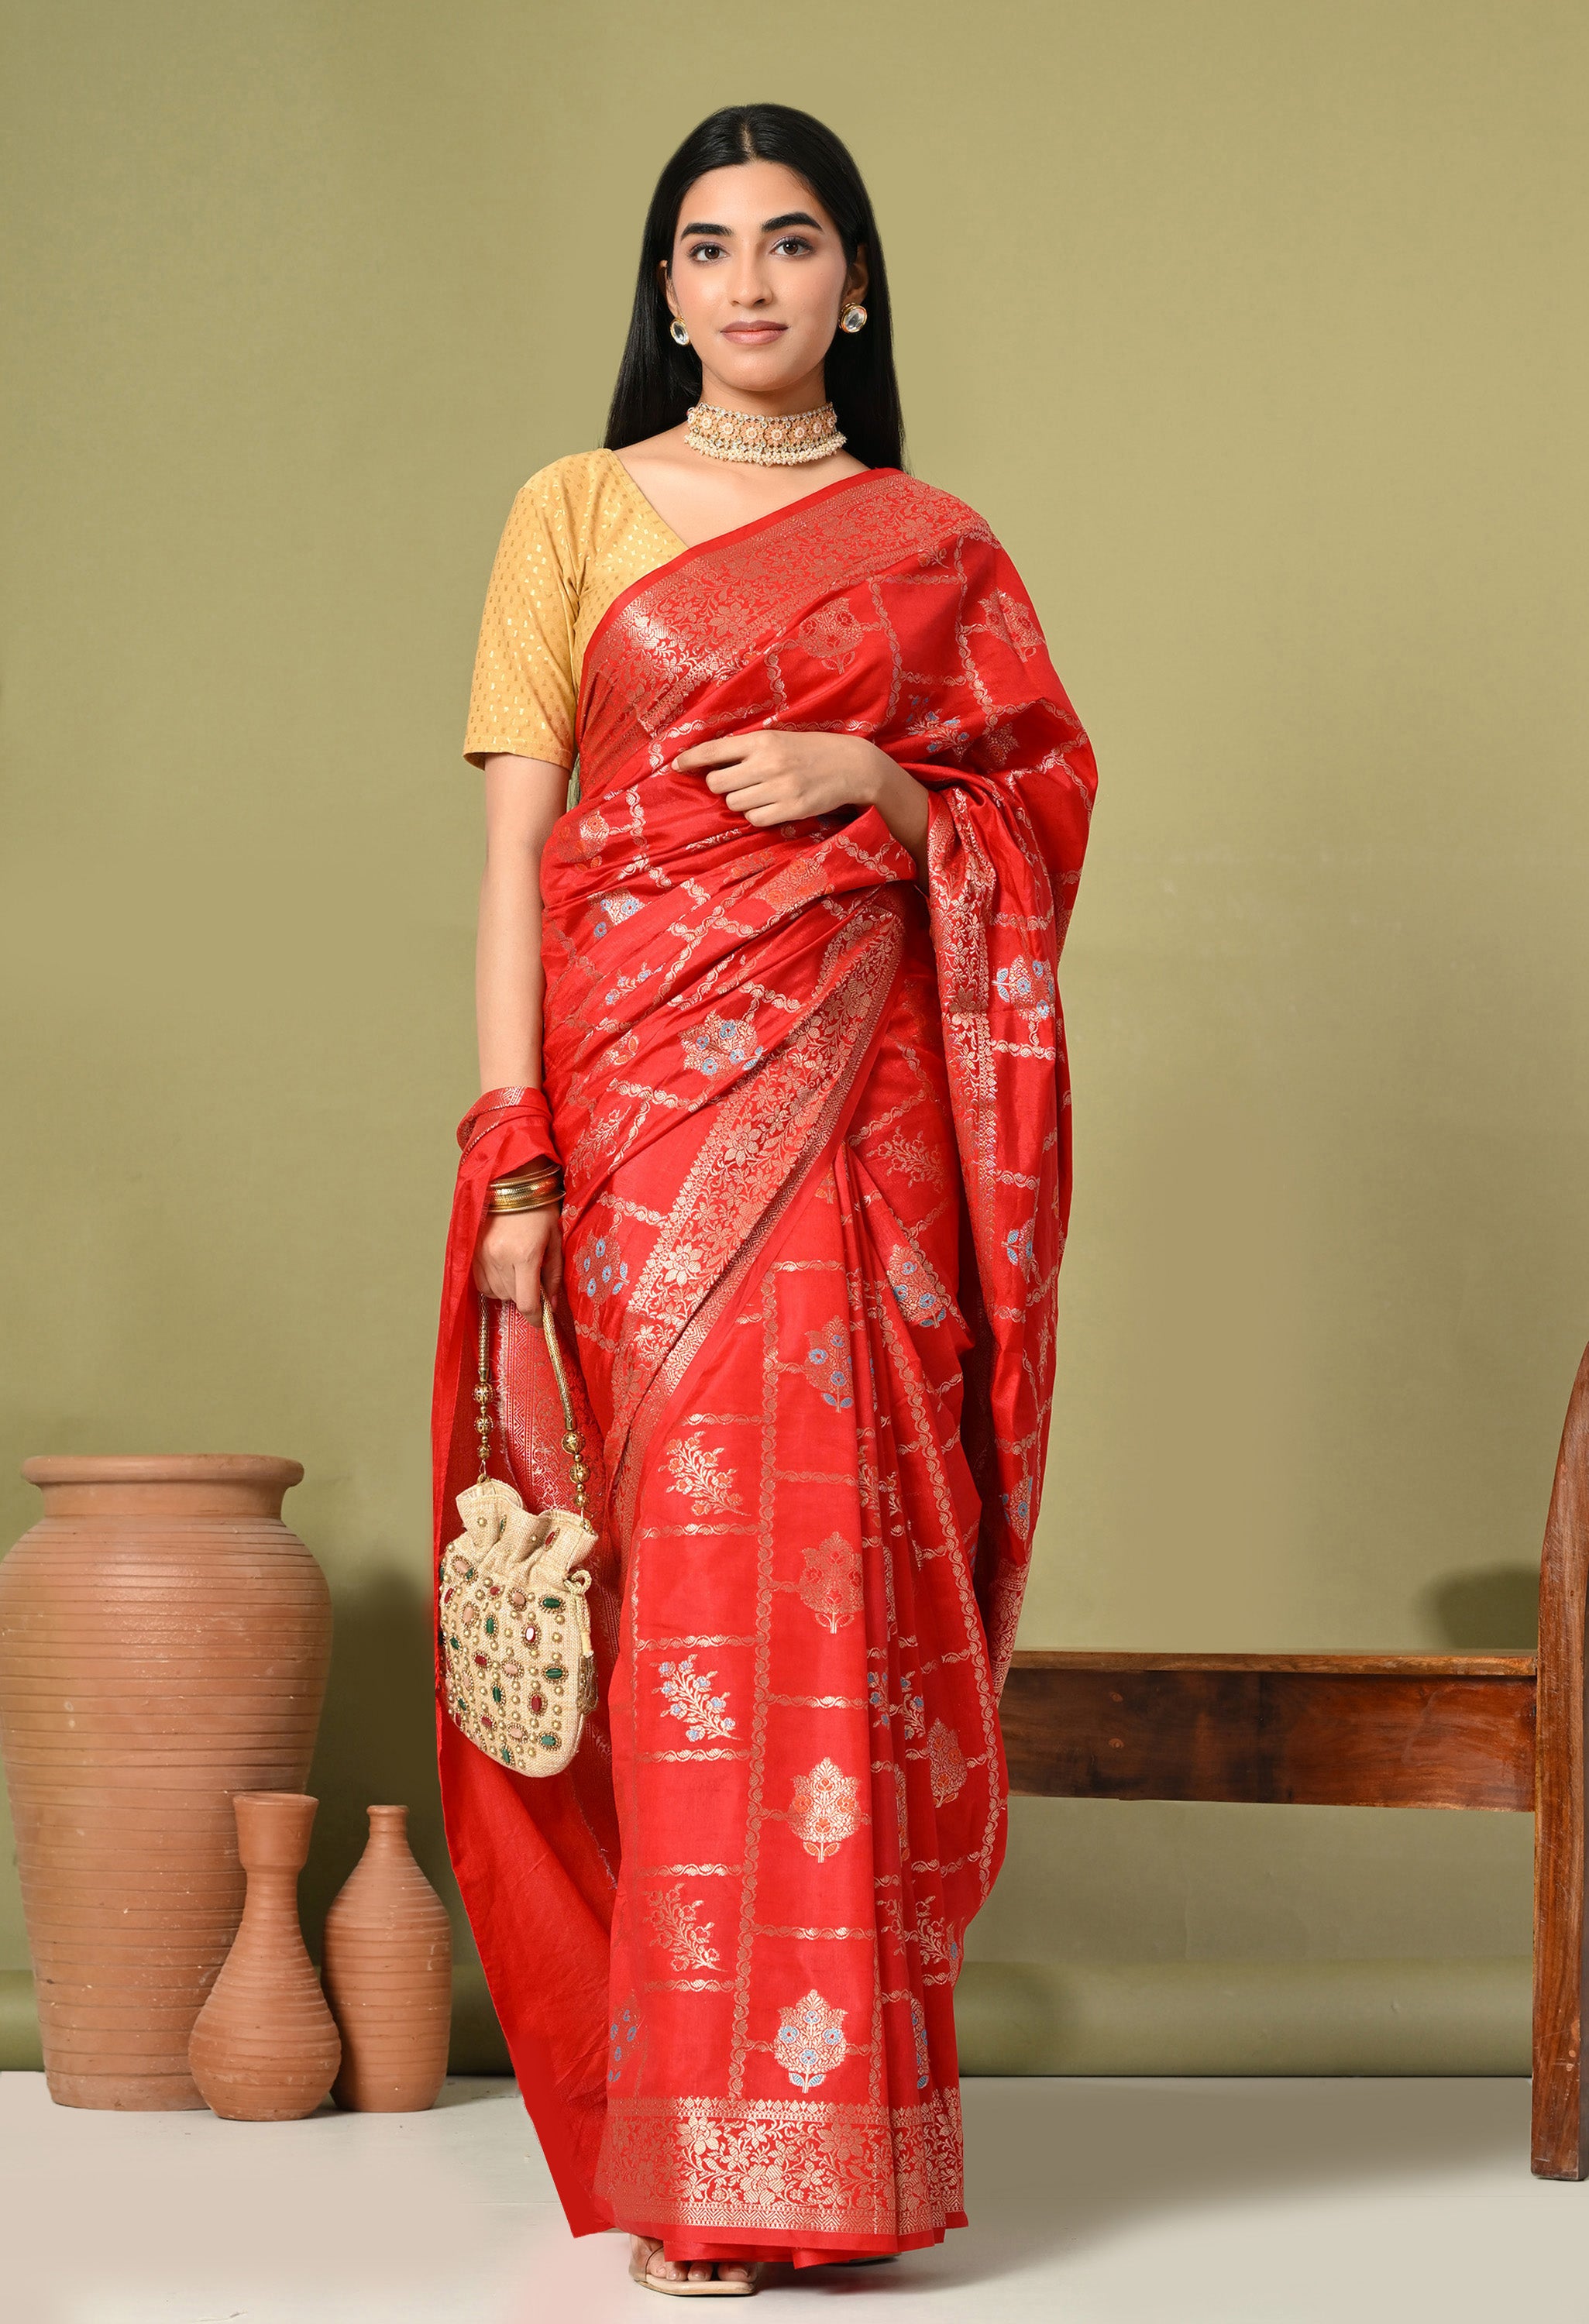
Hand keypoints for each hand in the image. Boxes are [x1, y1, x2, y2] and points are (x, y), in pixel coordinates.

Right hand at [473, 1207, 562, 1322]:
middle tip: (534, 1281)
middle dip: (525, 1297)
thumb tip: (552, 1303)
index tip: (540, 1321)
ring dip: (509, 1291)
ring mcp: (483, 1255)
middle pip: (511, 1299)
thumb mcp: (555, 1239)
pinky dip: (494, 1284)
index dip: (535, 1318)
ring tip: (519, 1272)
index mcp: (525, 1254)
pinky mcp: (472, 1252)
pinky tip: (504, 1271)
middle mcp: (500, 1257)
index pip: (526, 1302)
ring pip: (496, 1293)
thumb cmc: (539, 1209)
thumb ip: (554, 1274)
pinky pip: (481, 1284)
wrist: (511, 1183)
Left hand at [672, 729, 928, 876]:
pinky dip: (759, 816)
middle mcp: (767, 763)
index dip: (690, 760)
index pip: (714, 750)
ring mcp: (779, 787)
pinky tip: (773, 806)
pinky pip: (755, 820)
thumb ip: (746, 749)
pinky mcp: (791, 809)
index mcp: (762, 740)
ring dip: (741, 803)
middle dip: (723, 786)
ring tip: (760, 794)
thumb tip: (707, 765)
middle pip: (718, 784)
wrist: (852, 765)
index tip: (676, 767)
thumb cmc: (810, 751)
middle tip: (740, 783)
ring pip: (734, 804)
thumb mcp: (778, 740)